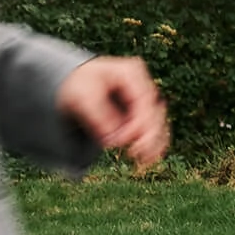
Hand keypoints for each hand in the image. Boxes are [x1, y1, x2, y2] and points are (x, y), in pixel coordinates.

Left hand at [59, 56, 168, 170]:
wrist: (76, 82)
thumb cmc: (78, 85)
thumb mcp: (82, 97)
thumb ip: (98, 116)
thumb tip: (113, 140)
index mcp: (131, 73)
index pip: (144, 100)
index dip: (137, 124)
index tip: (120, 142)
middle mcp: (144, 84)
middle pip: (155, 112)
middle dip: (148, 135)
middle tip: (134, 154)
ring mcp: (145, 98)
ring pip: (158, 122)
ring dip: (155, 142)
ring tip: (146, 161)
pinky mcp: (143, 111)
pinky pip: (154, 128)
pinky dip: (153, 142)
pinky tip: (150, 158)